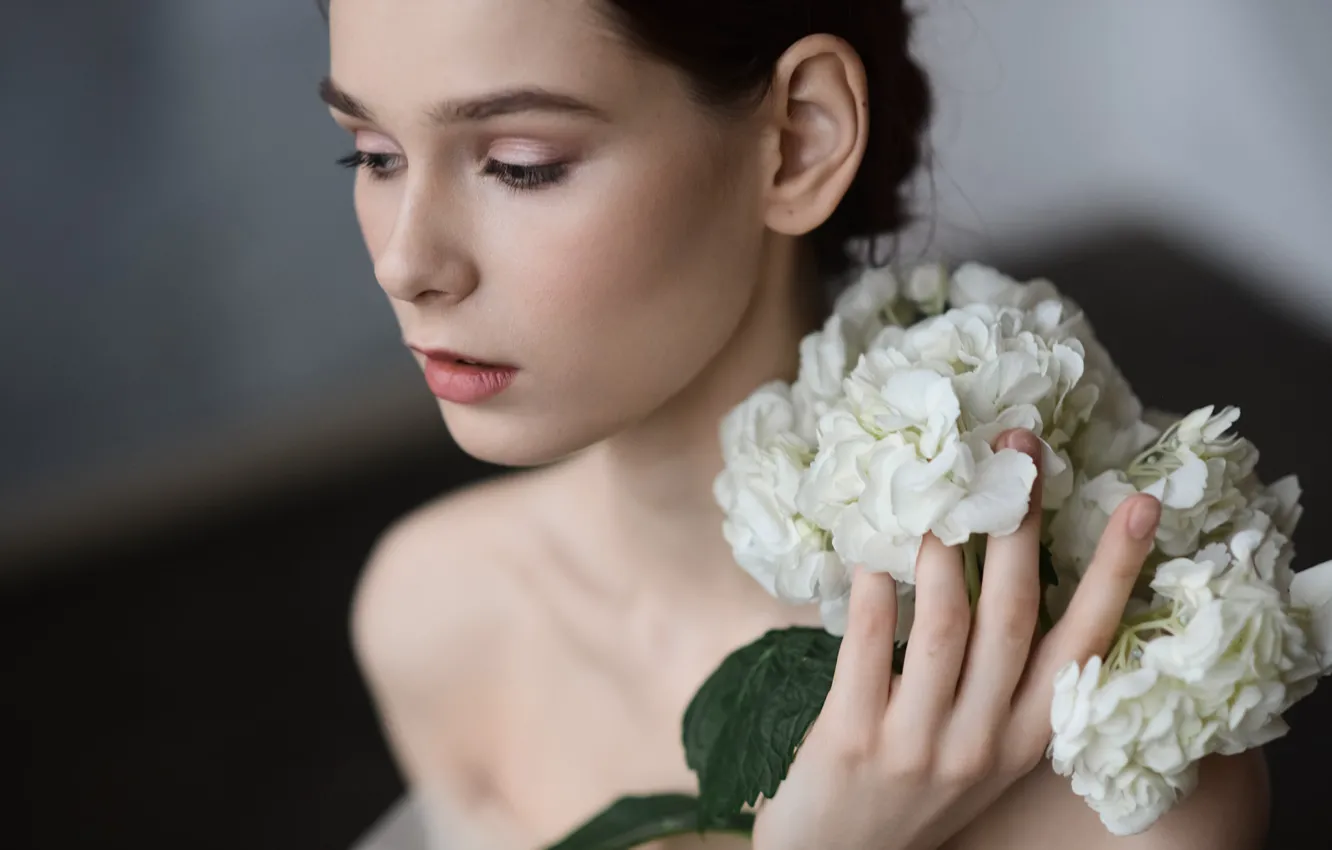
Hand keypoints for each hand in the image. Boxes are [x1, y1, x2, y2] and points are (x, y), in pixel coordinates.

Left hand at [751, 429, 1162, 849]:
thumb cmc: (907, 791)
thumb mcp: (973, 744)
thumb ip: (989, 673)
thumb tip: (985, 558)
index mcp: (1024, 737)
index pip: (1084, 643)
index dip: (1114, 571)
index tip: (1139, 502)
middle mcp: (984, 741)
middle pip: (1014, 615)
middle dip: (1021, 525)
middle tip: (1017, 451)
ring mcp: (919, 745)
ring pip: (946, 625)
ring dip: (944, 549)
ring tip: (937, 491)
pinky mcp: (852, 741)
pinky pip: (866, 649)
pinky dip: (872, 591)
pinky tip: (870, 551)